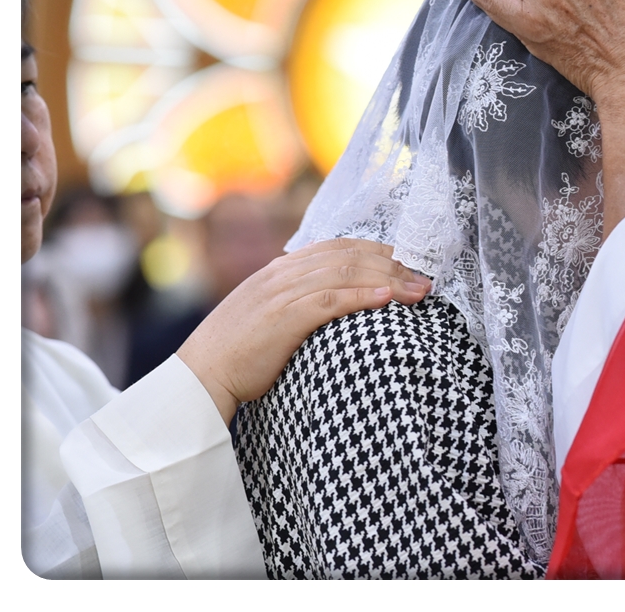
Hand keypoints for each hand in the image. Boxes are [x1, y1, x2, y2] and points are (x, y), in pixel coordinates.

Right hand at [176, 239, 430, 424]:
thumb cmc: (237, 353)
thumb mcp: (267, 314)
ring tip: (419, 291)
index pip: (339, 247)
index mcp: (280, 270)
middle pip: (350, 256)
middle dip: (393, 266)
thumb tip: (333, 301)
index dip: (377, 252)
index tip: (406, 265)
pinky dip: (363, 297)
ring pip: (346, 273)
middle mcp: (282, 274)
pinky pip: (331, 300)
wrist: (200, 376)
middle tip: (424, 280)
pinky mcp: (284, 318)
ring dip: (389, 281)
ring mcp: (282, 293)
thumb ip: (296, 299)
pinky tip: (388, 300)